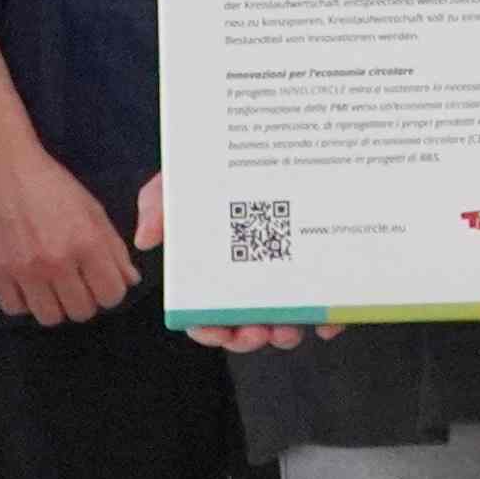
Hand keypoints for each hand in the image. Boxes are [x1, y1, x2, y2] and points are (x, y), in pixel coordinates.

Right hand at [0, 128, 138, 326]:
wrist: (0, 165)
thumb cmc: (47, 183)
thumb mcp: (91, 209)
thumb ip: (113, 247)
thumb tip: (129, 279)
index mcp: (87, 242)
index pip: (111, 295)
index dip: (110, 291)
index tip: (101, 283)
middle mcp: (57, 260)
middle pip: (82, 312)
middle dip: (84, 299)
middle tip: (76, 282)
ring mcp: (25, 269)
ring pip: (50, 317)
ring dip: (55, 305)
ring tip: (51, 285)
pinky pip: (15, 309)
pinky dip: (24, 302)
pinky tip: (27, 283)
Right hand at [132, 175, 320, 346]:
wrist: (267, 141)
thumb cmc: (217, 171)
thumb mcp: (181, 181)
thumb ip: (159, 205)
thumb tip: (146, 239)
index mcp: (217, 269)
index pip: (206, 312)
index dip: (208, 329)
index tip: (214, 329)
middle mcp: (253, 278)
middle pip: (246, 325)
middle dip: (247, 337)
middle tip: (252, 331)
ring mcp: (290, 277)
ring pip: (287, 321)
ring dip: (284, 334)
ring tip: (283, 328)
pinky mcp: (326, 271)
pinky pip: (332, 303)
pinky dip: (330, 319)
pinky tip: (326, 320)